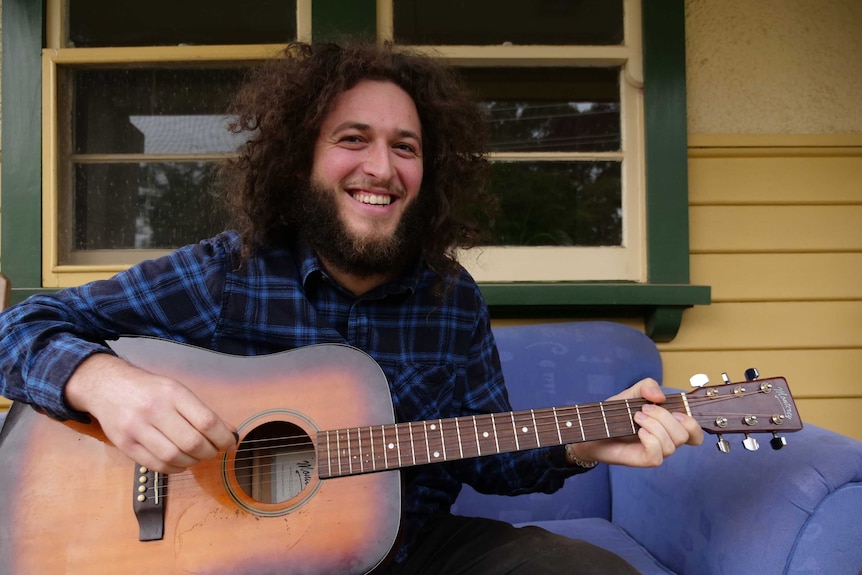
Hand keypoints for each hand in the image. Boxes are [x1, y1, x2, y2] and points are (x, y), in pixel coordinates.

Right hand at [64, 353, 236, 473]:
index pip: (206, 421)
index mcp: (172, 393)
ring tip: (198, 456)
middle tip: (214, 451)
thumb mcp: (177, 390)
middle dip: (210, 452)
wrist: (108, 387)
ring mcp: (137, 429)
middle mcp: (154, 410)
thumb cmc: (149, 390)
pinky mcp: (125, 445)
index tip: (231, 443)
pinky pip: (157, 465)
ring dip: (193, 462)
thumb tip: (229, 432)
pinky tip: (181, 462)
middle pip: (192, 442)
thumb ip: (202, 411)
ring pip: (174, 457)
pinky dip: (175, 468)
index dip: (223, 437)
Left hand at [567, 378, 703, 467]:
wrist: (591, 427)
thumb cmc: (614, 414)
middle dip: (665, 417)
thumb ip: (647, 386)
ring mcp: (655, 451)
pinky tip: (638, 432)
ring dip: (654, 425)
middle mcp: (665, 440)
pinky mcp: (643, 460)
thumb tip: (660, 397)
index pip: (695, 432)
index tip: (675, 410)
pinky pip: (658, 455)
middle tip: (643, 410)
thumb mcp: (631, 393)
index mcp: (668, 425)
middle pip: (685, 434)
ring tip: (636, 417)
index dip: (693, 423)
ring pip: (672, 444)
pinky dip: (650, 440)